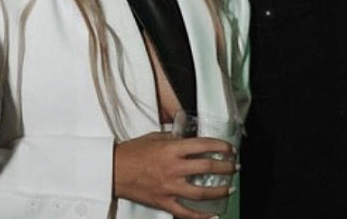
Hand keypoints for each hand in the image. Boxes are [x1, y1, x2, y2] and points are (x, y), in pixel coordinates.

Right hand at [113, 132, 234, 218]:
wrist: (113, 169)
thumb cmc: (131, 153)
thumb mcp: (153, 137)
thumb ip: (173, 137)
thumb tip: (187, 136)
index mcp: (171, 149)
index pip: (203, 146)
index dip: (220, 147)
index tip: (229, 149)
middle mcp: (173, 168)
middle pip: (207, 168)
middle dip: (226, 168)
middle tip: (234, 167)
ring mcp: (169, 187)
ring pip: (202, 192)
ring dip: (219, 191)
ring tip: (229, 188)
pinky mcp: (164, 201)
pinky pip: (186, 212)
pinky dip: (201, 216)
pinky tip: (213, 215)